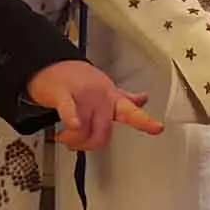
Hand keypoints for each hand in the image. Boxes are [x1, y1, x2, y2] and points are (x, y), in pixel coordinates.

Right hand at [25, 60, 163, 150]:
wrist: (52, 65)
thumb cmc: (78, 80)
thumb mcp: (106, 88)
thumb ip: (125, 98)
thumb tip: (143, 100)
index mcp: (111, 98)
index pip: (131, 112)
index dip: (145, 122)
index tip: (158, 128)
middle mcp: (100, 98)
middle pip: (102, 134)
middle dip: (87, 145)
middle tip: (77, 145)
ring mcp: (83, 95)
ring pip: (84, 130)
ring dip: (72, 140)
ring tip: (64, 137)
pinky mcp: (64, 94)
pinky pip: (69, 110)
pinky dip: (71, 120)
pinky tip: (71, 126)